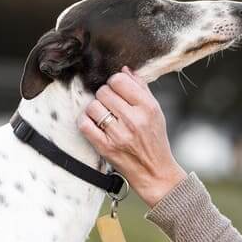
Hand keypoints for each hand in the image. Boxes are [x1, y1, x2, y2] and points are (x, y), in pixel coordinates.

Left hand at [78, 66, 187, 207]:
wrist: (155, 172)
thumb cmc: (155, 140)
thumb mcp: (156, 111)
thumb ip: (141, 88)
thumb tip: (125, 70)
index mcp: (147, 107)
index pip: (119, 80)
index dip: (115, 82)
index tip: (116, 90)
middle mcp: (134, 119)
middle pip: (104, 91)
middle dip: (104, 96)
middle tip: (110, 105)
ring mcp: (119, 134)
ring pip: (93, 106)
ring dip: (95, 109)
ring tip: (103, 116)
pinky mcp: (106, 147)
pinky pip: (85, 125)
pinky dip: (85, 121)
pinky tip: (93, 123)